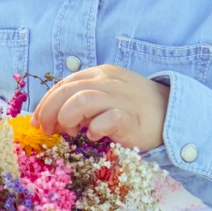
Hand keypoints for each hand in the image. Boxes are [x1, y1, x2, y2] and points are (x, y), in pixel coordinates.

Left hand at [31, 65, 168, 151]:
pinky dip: (94, 129)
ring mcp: (121, 97)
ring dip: (67, 118)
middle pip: (66, 91)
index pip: (64, 84)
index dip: (45, 103)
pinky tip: (95, 136)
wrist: (174, 114)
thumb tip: (51, 118)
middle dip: (49, 112)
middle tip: (48, 131)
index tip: (37, 122)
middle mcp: (109, 81)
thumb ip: (83, 102)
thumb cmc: (136, 109)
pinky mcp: (132, 117)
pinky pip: (106, 120)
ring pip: (81, 100)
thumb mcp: (108, 96)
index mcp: (101, 73)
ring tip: (73, 132)